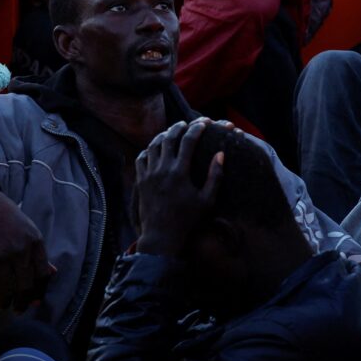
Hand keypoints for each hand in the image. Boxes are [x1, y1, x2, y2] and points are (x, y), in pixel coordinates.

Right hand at [0, 184, 53, 310]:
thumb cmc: (12, 221)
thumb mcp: (32, 233)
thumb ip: (41, 255)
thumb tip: (52, 274)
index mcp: (36, 244)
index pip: (43, 274)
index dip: (40, 291)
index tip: (36, 300)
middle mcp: (21, 250)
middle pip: (26, 285)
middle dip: (24, 303)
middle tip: (20, 310)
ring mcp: (2, 255)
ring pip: (7, 289)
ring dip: (6, 303)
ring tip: (6, 306)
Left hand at [134, 119, 223, 258]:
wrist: (161, 237)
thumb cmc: (188, 220)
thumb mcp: (207, 200)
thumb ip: (215, 175)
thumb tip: (220, 154)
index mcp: (180, 172)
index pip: (188, 141)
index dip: (197, 128)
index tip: (205, 123)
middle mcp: (163, 169)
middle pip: (169, 137)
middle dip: (179, 127)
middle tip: (186, 123)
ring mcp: (149, 174)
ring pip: (153, 145)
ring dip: (163, 135)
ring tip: (171, 132)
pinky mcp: (140, 181)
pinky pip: (141, 158)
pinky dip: (148, 150)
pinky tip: (154, 149)